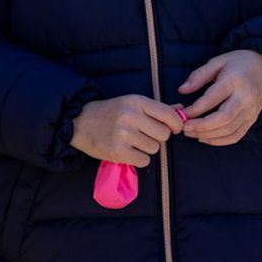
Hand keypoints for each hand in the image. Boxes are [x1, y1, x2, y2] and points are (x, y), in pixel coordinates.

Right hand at [70, 95, 184, 167]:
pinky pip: (144, 160)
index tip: (172, 128)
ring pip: (154, 148)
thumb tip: (182, 109)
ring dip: (147, 148)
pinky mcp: (118, 151)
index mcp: (136, 101)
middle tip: (143, 134)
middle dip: (157, 137)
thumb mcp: (131, 103)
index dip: (176, 124)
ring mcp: (123, 134)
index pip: (169, 115)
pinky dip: (138, 158)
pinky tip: (127, 151)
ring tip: (132, 142)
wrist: (79, 122)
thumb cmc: (109, 112)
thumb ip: (157, 108)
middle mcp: (130, 116)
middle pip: (164, 134)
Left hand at [179, 50, 261, 145]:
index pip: (212, 100)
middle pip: (223, 119)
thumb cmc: (238, 63)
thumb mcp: (217, 61)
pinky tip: (205, 138)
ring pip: (229, 130)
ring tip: (190, 133)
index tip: (181, 114)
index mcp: (234, 81)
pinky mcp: (253, 119)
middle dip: (201, 126)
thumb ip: (199, 76)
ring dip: (208, 135)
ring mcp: (251, 111)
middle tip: (184, 128)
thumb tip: (182, 90)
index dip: (195, 110)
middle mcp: (245, 99)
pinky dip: (220, 141)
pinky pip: (237, 135)